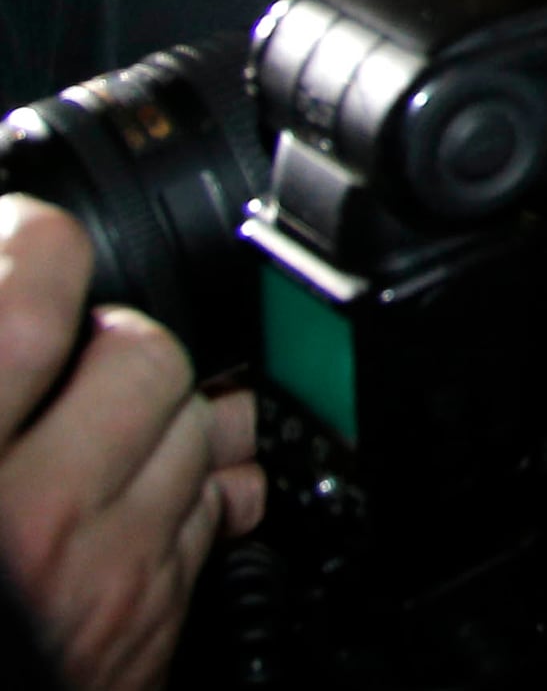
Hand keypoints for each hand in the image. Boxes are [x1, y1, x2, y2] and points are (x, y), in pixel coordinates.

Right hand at [0, 197, 257, 690]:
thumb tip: (9, 267)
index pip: (30, 302)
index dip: (39, 246)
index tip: (34, 241)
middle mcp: (35, 523)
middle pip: (146, 351)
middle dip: (110, 342)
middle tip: (57, 365)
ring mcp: (110, 574)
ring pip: (202, 422)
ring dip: (157, 414)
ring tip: (88, 433)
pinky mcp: (155, 616)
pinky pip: (214, 505)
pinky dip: (182, 488)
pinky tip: (127, 496)